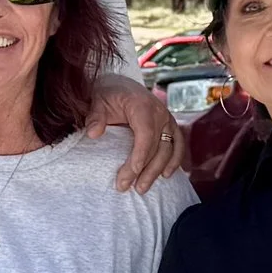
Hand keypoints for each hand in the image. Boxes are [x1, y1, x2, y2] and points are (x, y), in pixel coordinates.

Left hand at [86, 72, 185, 191]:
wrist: (121, 85)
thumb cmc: (109, 94)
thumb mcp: (98, 101)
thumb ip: (95, 116)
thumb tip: (93, 133)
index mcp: (142, 106)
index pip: (146, 134)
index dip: (140, 155)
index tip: (130, 174)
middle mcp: (160, 113)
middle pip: (158, 146)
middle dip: (145, 170)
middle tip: (129, 188)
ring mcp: (168, 119)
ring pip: (169, 149)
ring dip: (158, 170)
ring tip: (142, 188)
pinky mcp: (171, 126)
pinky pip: (178, 145)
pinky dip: (175, 161)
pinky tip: (166, 175)